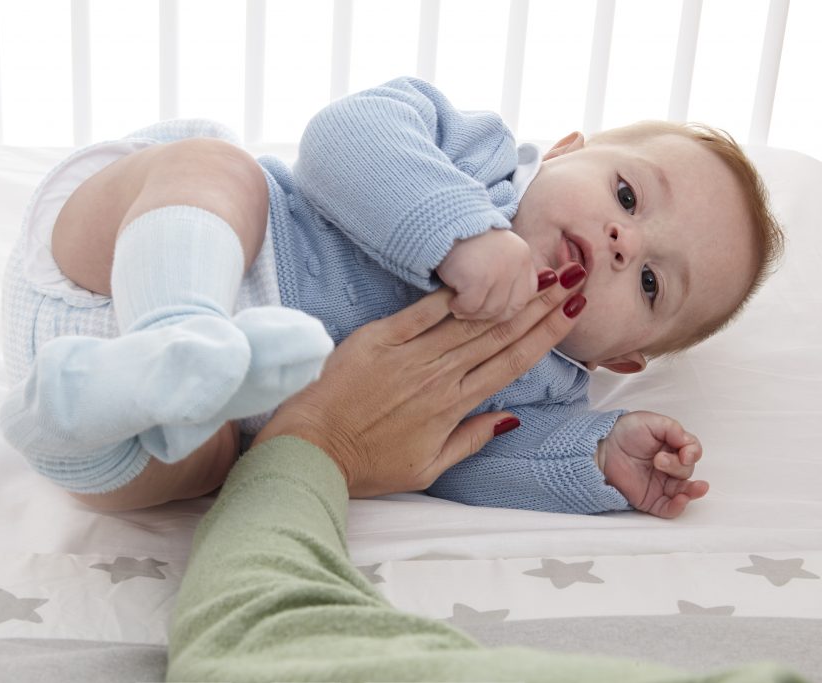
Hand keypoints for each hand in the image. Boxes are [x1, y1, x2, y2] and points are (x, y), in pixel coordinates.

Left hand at [254, 263, 586, 496]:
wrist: (313, 448)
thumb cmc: (367, 463)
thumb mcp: (428, 469)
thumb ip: (471, 440)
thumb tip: (508, 418)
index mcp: (454, 406)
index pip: (511, 363)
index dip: (545, 335)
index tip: (571, 311)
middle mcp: (439, 375)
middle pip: (499, 333)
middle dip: (539, 304)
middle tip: (571, 276)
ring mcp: (409, 354)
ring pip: (469, 320)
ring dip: (507, 295)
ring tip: (539, 271)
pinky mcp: (378, 338)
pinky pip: (422, 311)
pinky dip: (450, 293)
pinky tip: (477, 275)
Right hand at [436, 229, 536, 321]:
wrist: (444, 222)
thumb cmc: (467, 243)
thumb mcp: (496, 255)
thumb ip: (509, 275)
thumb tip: (522, 304)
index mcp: (523, 257)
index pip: (526, 296)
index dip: (506, 308)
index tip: (488, 307)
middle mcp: (516, 263)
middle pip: (509, 308)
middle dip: (488, 315)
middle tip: (470, 311)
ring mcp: (498, 271)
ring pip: (490, 310)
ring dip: (472, 313)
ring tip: (459, 307)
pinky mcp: (478, 278)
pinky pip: (471, 306)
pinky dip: (459, 307)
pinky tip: (451, 301)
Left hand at [598, 411, 708, 518]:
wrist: (601, 448)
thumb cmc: (624, 432)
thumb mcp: (650, 421)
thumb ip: (673, 429)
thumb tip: (688, 444)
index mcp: (672, 448)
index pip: (692, 452)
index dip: (692, 453)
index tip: (685, 453)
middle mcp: (669, 467)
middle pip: (686, 470)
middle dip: (676, 465)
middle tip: (657, 460)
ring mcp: (660, 484)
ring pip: (685, 491)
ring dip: (693, 490)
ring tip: (697, 487)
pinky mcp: (650, 499)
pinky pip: (668, 509)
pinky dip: (678, 506)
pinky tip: (682, 499)